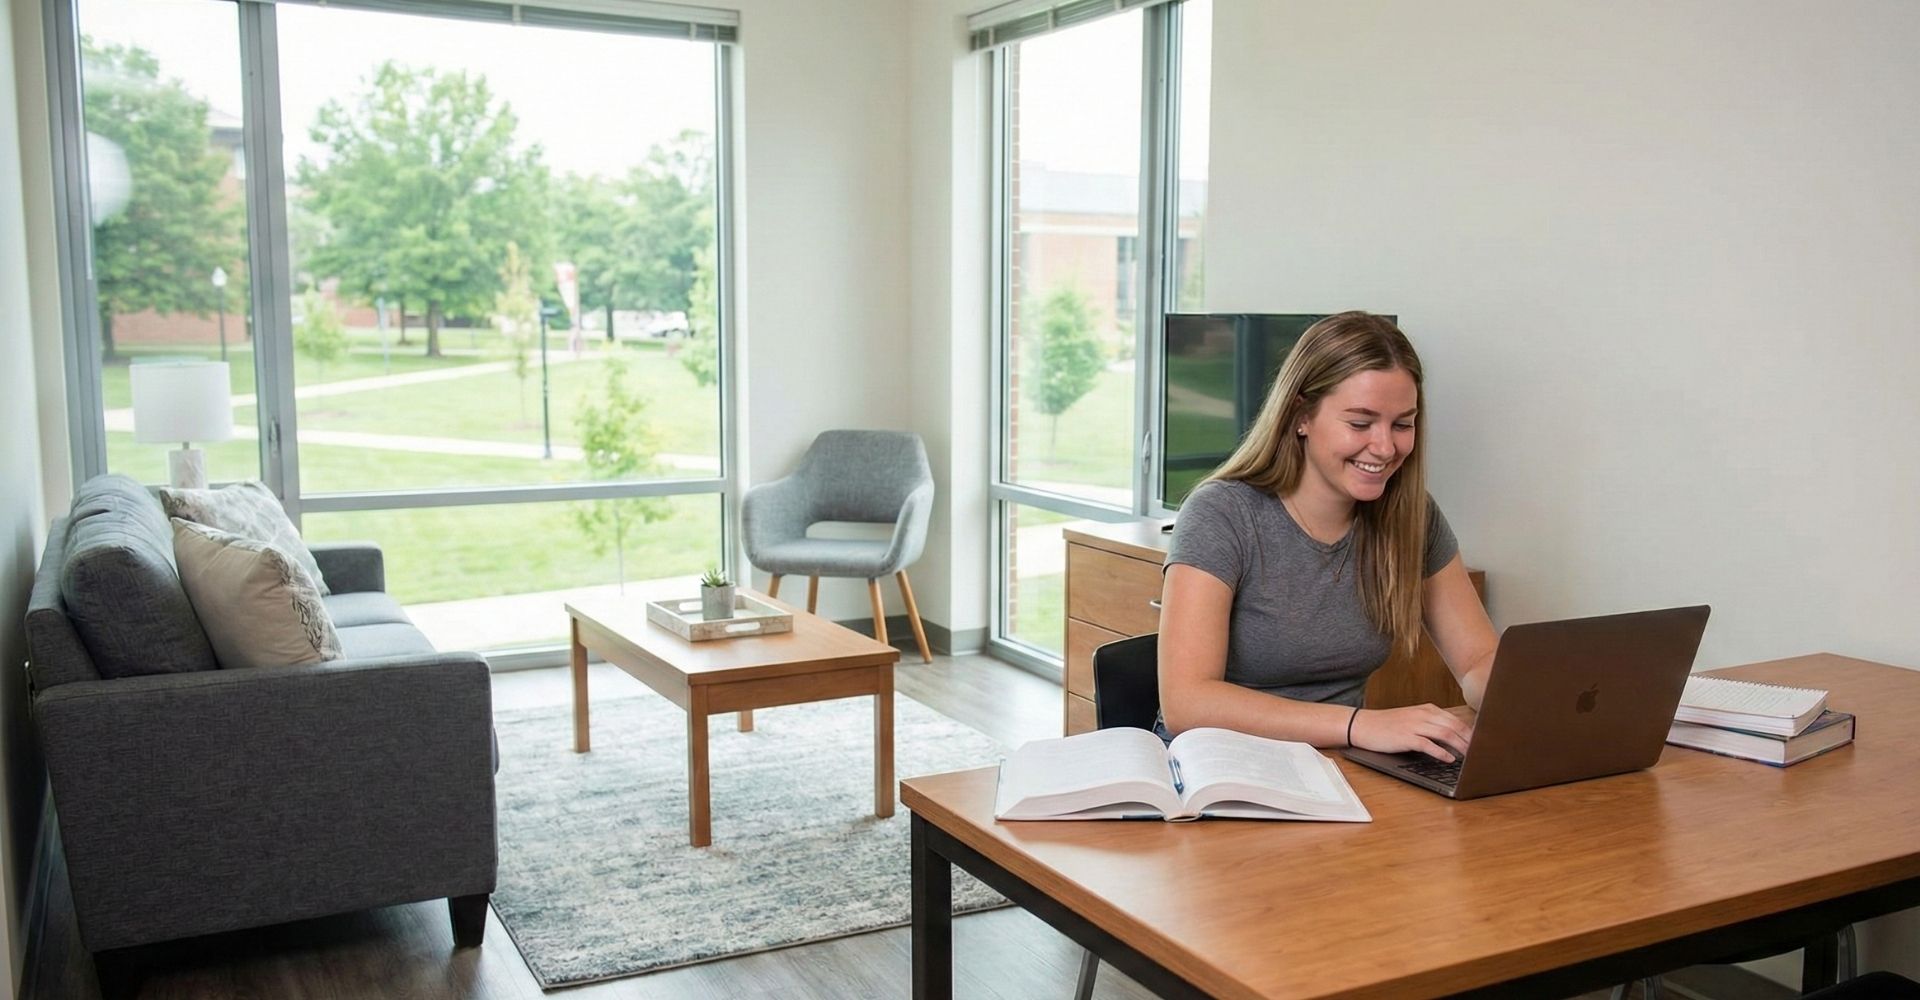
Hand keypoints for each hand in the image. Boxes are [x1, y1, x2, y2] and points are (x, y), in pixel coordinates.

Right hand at [1350, 705, 1472, 761]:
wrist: (1363, 725)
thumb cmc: (1388, 725)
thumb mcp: (1412, 719)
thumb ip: (1432, 724)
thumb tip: (1453, 737)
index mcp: (1427, 709)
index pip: (1455, 720)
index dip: (1470, 732)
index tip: (1481, 742)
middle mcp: (1423, 715)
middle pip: (1454, 726)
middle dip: (1469, 740)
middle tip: (1480, 752)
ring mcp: (1414, 725)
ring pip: (1445, 734)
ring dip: (1460, 746)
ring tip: (1469, 757)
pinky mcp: (1405, 737)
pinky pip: (1428, 744)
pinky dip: (1441, 752)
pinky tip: (1449, 759)